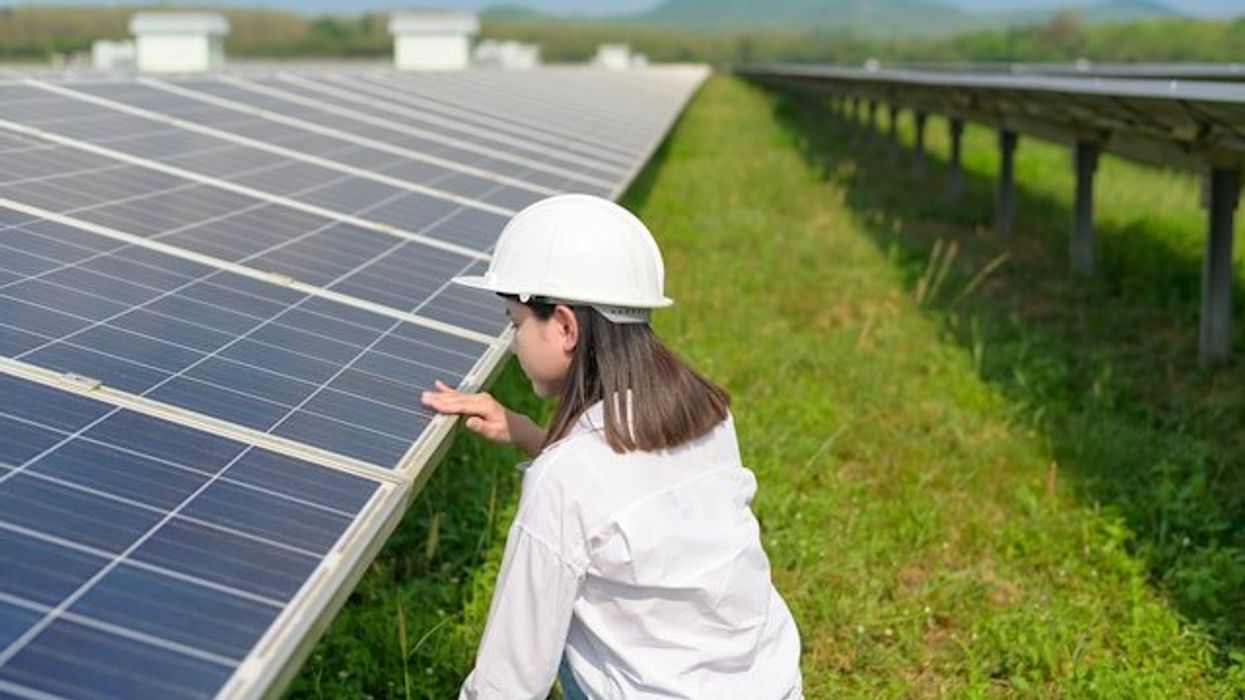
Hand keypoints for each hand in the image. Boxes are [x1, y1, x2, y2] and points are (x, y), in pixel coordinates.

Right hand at [421, 381, 546, 456]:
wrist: (518, 426)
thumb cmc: (506, 432)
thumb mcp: (495, 434)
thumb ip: (481, 428)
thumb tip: (468, 422)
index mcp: (484, 406)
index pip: (461, 406)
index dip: (446, 405)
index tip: (432, 404)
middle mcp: (481, 398)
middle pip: (456, 399)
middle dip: (439, 398)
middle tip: (423, 398)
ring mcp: (479, 397)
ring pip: (456, 396)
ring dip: (441, 394)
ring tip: (425, 394)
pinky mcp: (477, 399)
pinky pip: (460, 394)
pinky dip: (449, 390)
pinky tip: (439, 385)